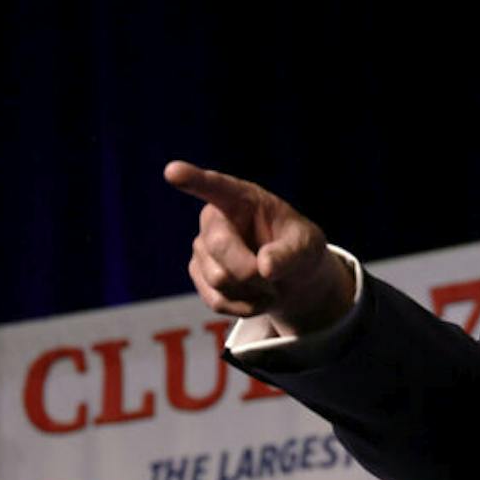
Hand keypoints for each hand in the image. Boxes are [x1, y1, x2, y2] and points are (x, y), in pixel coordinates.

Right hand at [164, 161, 354, 333]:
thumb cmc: (298, 249)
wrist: (291, 277)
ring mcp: (202, 248)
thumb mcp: (307, 246)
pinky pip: (217, 301)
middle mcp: (214, 219)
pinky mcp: (199, 275)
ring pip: (219, 279)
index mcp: (241, 198)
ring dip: (253, 290)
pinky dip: (245, 307)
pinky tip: (259, 298)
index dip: (193, 179)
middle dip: (251, 269)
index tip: (173, 171)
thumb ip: (290, 253)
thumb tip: (264, 267)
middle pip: (220, 247)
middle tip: (274, 275)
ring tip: (270, 284)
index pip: (215, 186)